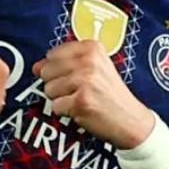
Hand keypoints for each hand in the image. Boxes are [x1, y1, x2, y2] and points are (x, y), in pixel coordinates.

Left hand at [33, 41, 153, 148]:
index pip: (53, 54)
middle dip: (57, 85)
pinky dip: (66, 112)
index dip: (57, 69)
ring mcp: (84, 81)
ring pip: (49, 90)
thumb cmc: (111, 95)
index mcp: (92, 48)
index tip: (73, 76)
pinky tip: (82, 110)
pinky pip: (55, 106)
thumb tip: (36, 66)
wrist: (132, 120)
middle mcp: (89, 62)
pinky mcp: (80, 102)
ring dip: (61, 99)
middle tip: (78, 91)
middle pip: (47, 71)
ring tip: (81, 100)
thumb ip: (64, 63)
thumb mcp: (95, 68)